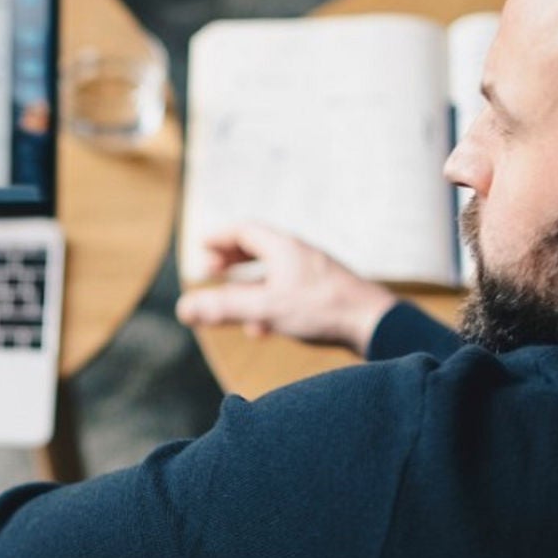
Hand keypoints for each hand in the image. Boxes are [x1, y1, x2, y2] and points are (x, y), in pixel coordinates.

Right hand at [175, 223, 395, 353]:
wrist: (374, 324)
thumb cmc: (322, 309)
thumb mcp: (265, 309)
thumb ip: (223, 308)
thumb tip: (183, 308)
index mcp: (284, 247)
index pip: (245, 231)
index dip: (219, 238)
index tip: (201, 247)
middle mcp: (299, 255)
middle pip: (258, 248)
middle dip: (231, 260)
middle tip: (210, 271)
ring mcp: (314, 274)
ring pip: (274, 272)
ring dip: (248, 284)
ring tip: (231, 300)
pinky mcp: (325, 295)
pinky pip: (289, 291)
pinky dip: (267, 301)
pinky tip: (262, 327)